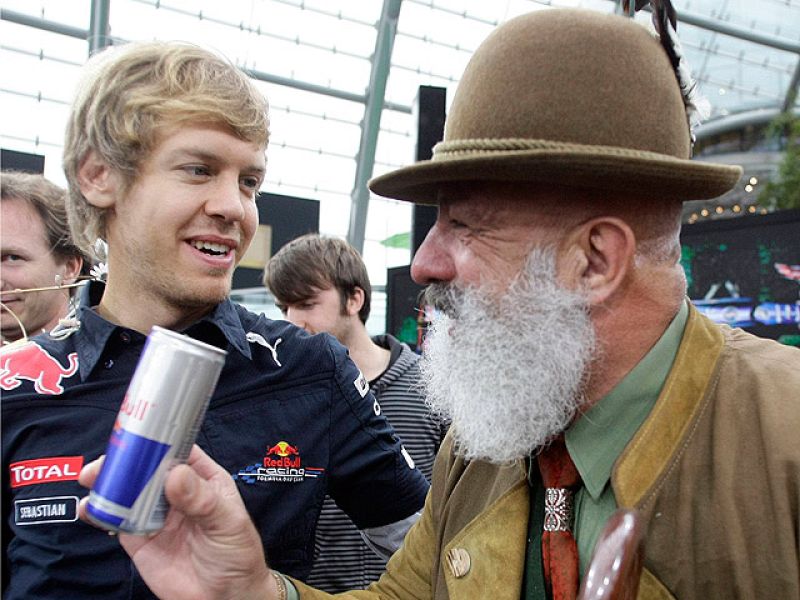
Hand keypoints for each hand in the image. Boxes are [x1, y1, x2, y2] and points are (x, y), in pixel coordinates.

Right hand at [79, 446, 276, 599]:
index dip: (158, 437)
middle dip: (125, 458)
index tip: (137, 430)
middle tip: (107, 460)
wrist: (224, 597)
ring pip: (127, 489)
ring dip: (108, 481)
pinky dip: (99, 512)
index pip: (178, 449)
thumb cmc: (237, 554)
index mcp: (203, 477)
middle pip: (146, 466)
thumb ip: (202, 500)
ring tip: (92, 478)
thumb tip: (175, 475)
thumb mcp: (227, 522)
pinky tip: (89, 508)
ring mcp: (155, 513)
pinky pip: (115, 520)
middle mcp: (176, 491)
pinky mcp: (138, 538)